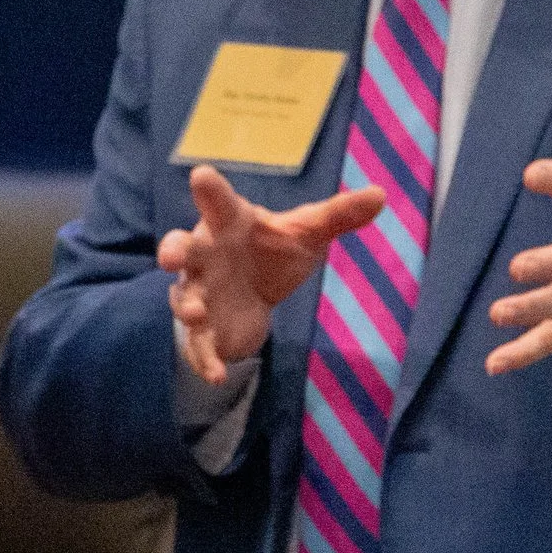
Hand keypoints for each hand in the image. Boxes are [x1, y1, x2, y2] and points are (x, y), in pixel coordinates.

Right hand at [158, 165, 384, 381]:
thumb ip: (338, 215)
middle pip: (182, 249)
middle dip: (173, 251)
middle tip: (170, 256)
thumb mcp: (306, 233)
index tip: (202, 176)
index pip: (218, 203)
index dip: (210, 190)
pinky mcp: (205, 328)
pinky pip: (198, 344)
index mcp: (229, 223)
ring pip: (183, 297)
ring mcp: (200, 292)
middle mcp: (206, 255)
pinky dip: (205, 359)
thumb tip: (381, 194)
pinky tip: (217, 376)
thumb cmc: (272, 250)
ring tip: (197, 314)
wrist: (255, 293)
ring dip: (186, 306)